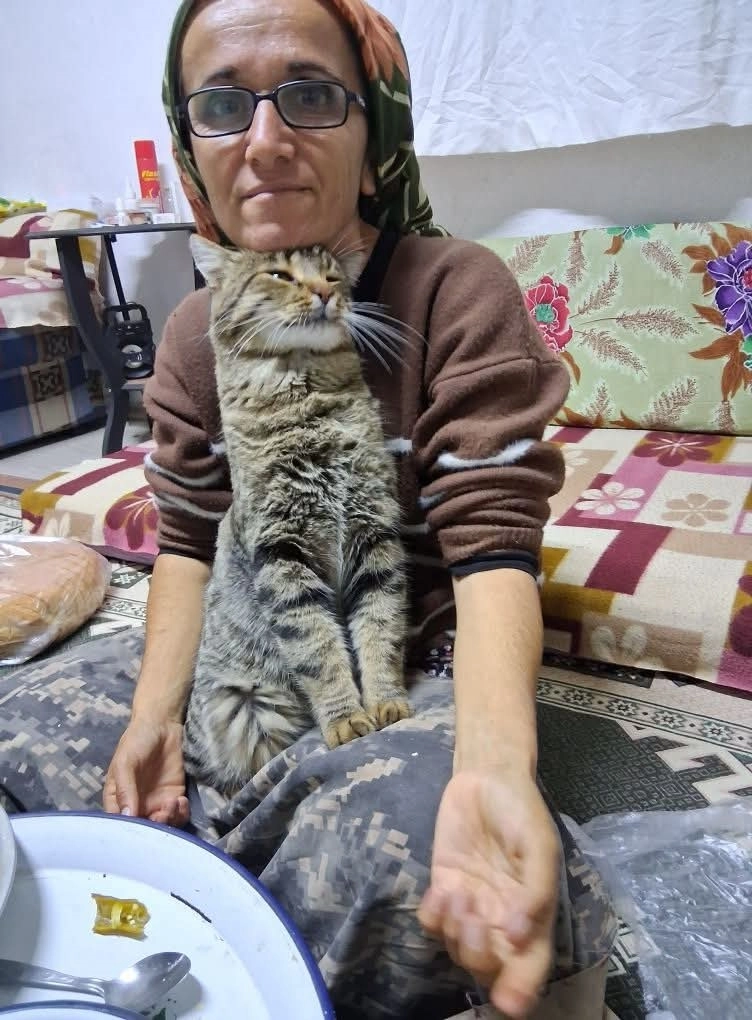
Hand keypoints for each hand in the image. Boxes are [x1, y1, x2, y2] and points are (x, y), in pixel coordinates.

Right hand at [103, 718, 189, 826]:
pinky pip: (179, 814)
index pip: (120, 824)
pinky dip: (181, 813)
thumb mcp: (125, 762)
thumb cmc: (136, 741)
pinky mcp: (175, 796)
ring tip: (172, 803)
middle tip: (161, 814)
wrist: (162, 724)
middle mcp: (137, 805)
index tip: (140, 829)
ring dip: (169, 821)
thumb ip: (125, 789)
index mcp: (118, 800)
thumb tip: (127, 816)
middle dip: (153, 828)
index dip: (129, 832)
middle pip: (144, 829)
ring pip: (163, 825)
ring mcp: (157, 802)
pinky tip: (181, 802)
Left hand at [418, 768, 559, 1018]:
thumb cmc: (522, 811)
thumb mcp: (540, 846)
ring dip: (456, 931)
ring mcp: (471, 907)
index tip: (508, 1002)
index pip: (530, 970)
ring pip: (458, 948)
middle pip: (488, 968)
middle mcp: (502, 921)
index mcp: (534, 917)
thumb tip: (518, 937)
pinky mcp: (443, 889)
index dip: (520, 992)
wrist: (488, 777)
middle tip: (475, 920)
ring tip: (459, 893)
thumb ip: (536, 892)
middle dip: (478, 955)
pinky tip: (441, 889)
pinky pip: (433, 925)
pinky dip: (434, 917)